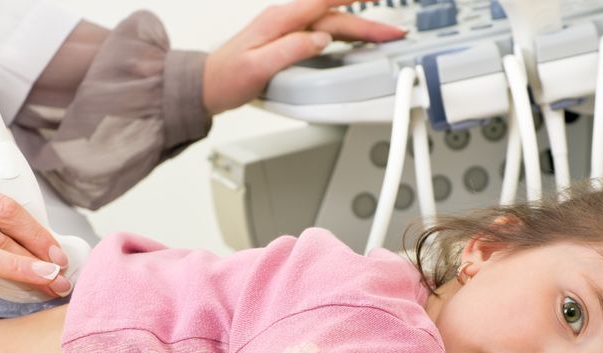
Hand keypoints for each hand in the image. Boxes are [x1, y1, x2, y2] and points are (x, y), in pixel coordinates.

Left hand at [203, 0, 406, 115]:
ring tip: (385, 34)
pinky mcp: (288, 40)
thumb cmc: (227, 77)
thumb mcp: (258, 67)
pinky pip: (323, 31)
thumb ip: (292, 49)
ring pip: (332, 24)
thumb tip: (321, 39)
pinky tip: (355, 39)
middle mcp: (286, 20)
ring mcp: (287, 29)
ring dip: (360, 27)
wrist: (207, 85)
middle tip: (395, 32)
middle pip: (335, 17)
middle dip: (369, 22)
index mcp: (281, 20)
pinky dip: (345, 33)